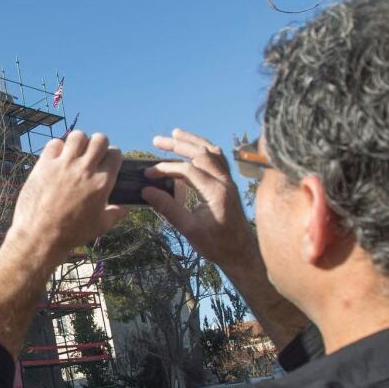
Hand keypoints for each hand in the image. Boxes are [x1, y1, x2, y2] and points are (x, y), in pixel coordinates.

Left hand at [8, 131, 126, 262]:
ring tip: (74, 154)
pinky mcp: (44, 164)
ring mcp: (64, 165)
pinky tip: (56, 159)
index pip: (115, 153)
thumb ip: (115, 214)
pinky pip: (54, 143)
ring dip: (79, 142)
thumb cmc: (72, 234)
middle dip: (98, 144)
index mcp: (102, 182)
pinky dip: (57, 148)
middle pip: (99, 139)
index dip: (112, 156)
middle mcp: (85, 169)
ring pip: (77, 136)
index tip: (106, 162)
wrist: (40, 236)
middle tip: (91, 155)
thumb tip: (125, 209)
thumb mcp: (100, 226)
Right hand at [144, 128, 256, 271]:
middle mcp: (226, 182)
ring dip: (193, 141)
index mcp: (216, 193)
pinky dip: (204, 149)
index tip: (149, 174)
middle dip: (178, 144)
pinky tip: (193, 149)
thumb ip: (168, 208)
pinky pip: (218, 159)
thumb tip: (146, 191)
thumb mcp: (189, 229)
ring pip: (213, 152)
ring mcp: (230, 182)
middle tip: (157, 140)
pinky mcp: (229, 184)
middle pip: (202, 153)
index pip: (188, 170)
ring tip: (175, 134)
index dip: (166, 168)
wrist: (241, 253)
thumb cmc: (217, 245)